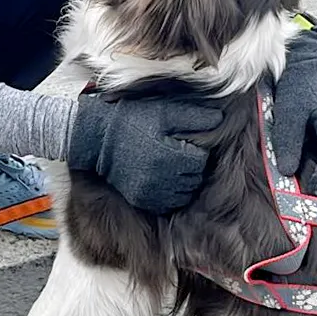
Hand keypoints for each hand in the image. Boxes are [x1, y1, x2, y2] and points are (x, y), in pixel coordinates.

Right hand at [67, 93, 223, 213]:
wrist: (97, 137)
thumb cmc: (132, 119)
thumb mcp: (163, 111)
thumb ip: (193, 116)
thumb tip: (219, 119)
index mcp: (170, 155)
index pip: (201, 160)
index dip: (197, 150)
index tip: (185, 143)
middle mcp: (162, 178)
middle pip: (194, 179)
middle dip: (192, 166)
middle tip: (179, 153)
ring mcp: (150, 191)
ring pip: (183, 194)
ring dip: (183, 182)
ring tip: (172, 166)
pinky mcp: (140, 199)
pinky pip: (166, 204)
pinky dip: (169, 194)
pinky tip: (162, 178)